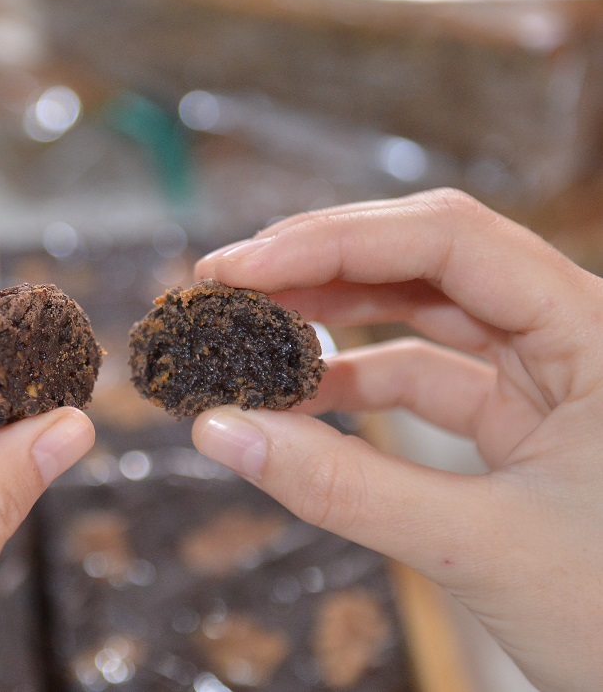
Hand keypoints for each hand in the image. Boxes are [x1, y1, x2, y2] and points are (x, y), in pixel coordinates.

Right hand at [193, 189, 602, 691]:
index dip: (334, 241)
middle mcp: (575, 336)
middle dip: (324, 266)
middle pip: (431, 262)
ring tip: (253, 332)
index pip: (449, 241)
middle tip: (229, 284)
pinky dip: (359, 384)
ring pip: (427, 316)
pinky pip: (429, 381)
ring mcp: (549, 380)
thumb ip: (347, 487)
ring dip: (336, 319)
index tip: (242, 269)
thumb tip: (222, 431)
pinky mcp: (524, 427)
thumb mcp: (482, 545)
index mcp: (596, 332)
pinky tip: (301, 396)